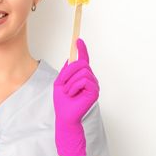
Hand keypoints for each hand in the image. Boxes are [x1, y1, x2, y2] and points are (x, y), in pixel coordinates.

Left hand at [53, 38, 99, 155]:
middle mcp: (90, 78)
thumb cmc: (63, 101)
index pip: (83, 60)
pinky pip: (84, 80)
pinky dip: (74, 87)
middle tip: (63, 82)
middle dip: (69, 71)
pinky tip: (73, 94)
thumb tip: (71, 59)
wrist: (65, 116)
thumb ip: (66, 71)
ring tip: (68, 92)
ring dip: (70, 82)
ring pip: (82, 72)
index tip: (78, 40)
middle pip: (81, 63)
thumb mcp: (60, 82)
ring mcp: (93, 84)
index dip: (82, 49)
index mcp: (82, 76)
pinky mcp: (95, 91)